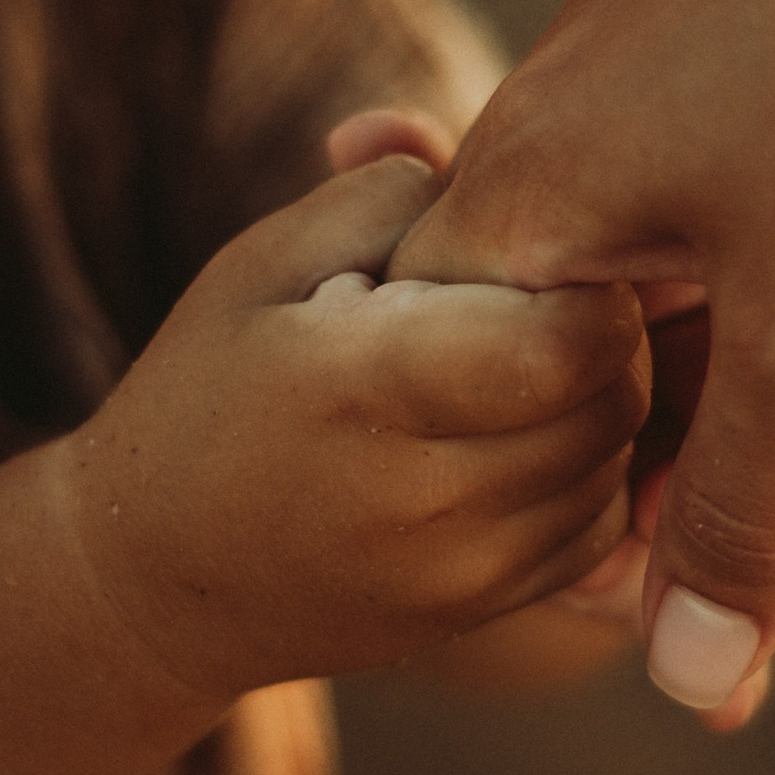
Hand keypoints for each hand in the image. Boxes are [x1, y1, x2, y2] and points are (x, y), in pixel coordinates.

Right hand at [56, 155, 648, 701]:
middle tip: (544, 293)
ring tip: (526, 356)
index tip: (543, 249)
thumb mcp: (265, 261)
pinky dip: (588, 469)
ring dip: (600, 398)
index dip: (586, 277)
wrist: (155, 578)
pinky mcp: (482, 610)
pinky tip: (521, 431)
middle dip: (604, 329)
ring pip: (618, 461)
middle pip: (613, 396)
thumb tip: (515, 165)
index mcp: (362, 386)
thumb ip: (390, 191)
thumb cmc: (210, 387)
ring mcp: (457, 573)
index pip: (570, 338)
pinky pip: (603, 526)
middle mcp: (421, 498)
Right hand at [388, 0, 774, 715]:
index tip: (635, 594)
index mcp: (544, 160)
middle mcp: (591, 82)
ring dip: (727, 369)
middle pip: (562, 314)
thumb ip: (745, 513)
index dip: (537, 498)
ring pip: (671, 248)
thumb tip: (691, 683)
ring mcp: (700, 34)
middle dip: (643, 451)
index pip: (457, 363)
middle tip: (742, 574)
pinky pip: (759, 178)